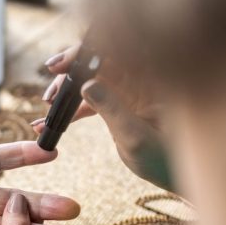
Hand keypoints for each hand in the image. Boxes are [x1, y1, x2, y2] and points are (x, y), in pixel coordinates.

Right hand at [34, 44, 172, 190]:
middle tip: (51, 91)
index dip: (84, 51)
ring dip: (67, 87)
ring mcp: (128, 87)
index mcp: (150, 77)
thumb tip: (85, 85)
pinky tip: (54, 119)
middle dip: (70, 70)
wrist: (176, 175)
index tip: (60, 65)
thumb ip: (112, 109)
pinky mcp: (119, 100)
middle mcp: (139, 75)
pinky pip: (92, 94)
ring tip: (49, 104)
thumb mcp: (137, 138)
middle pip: (97, 58)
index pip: (114, 49)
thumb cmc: (166, 160)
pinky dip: (72, 105)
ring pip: (90, 75)